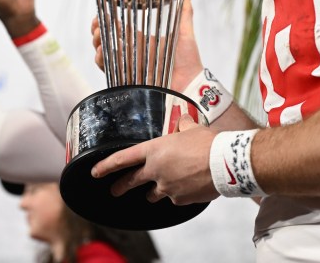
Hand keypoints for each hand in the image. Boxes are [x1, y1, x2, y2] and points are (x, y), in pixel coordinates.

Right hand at [90, 0, 203, 89]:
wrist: (191, 84)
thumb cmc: (189, 60)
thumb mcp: (185, 33)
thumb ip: (185, 13)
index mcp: (143, 42)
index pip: (120, 29)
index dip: (108, 21)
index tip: (101, 13)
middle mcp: (134, 53)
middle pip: (107, 41)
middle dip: (98, 31)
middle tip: (96, 24)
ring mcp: (130, 66)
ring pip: (105, 54)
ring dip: (97, 44)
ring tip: (98, 37)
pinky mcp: (129, 79)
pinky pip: (109, 70)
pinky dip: (102, 61)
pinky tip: (102, 52)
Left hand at [91, 114, 219, 205]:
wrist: (224, 163)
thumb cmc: (206, 142)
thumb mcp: (191, 127)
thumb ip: (182, 124)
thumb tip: (183, 119)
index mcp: (154, 150)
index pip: (123, 159)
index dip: (106, 166)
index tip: (95, 171)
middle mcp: (156, 170)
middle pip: (131, 181)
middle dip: (120, 186)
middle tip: (114, 190)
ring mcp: (167, 188)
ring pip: (154, 193)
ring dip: (153, 192)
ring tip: (154, 192)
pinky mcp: (179, 200)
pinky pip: (174, 198)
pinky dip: (177, 194)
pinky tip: (186, 187)